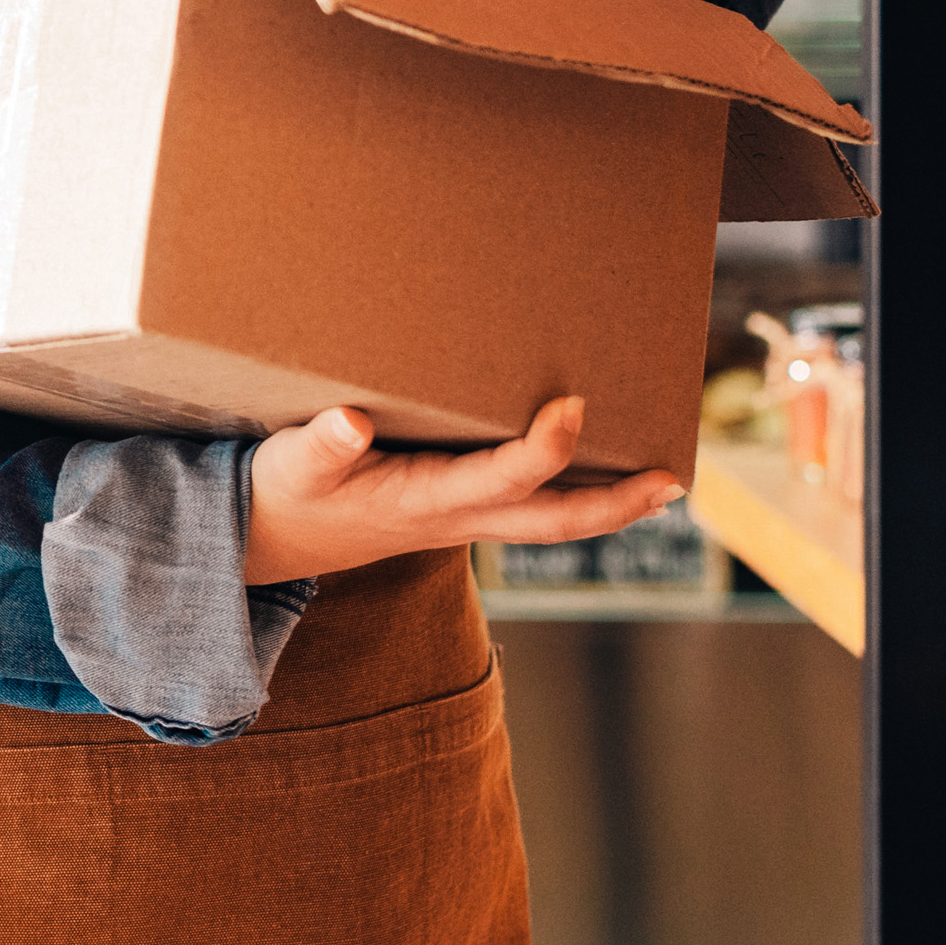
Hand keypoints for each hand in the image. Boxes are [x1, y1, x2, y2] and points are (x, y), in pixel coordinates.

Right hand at [243, 396, 687, 587]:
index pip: (502, 481)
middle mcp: (457, 518)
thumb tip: (350, 422)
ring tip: (665, 481)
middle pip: (554, 522)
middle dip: (615, 505)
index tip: (573, 405)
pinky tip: (605, 471)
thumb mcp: (290, 465)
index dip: (545, 450)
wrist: (274, 539)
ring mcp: (464, 520)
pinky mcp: (461, 510)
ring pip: (551, 521)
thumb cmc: (287, 492)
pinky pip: (532, 509)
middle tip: (671, 480)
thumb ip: (319, 445)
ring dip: (610, 506)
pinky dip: (576, 494)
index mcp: (424, 502)